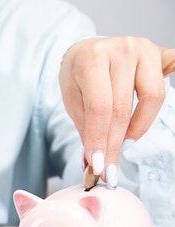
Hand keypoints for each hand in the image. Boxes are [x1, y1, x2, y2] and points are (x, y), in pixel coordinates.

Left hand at [59, 36, 174, 187]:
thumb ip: (85, 128)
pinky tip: (154, 113)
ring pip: (153, 98)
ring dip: (137, 129)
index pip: (99, 108)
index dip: (100, 141)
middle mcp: (121, 49)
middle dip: (115, 143)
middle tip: (109, 166)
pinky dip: (167, 94)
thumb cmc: (78, 75)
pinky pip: (173, 74)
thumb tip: (93, 164)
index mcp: (92, 58)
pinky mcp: (161, 53)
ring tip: (123, 143)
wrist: (86, 50)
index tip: (97, 166)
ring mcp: (144, 49)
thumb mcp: (72, 99)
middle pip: (124, 107)